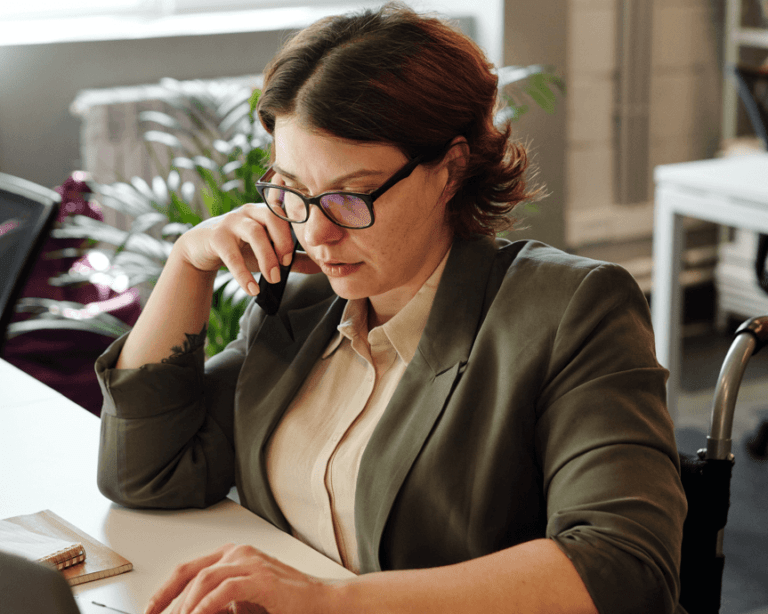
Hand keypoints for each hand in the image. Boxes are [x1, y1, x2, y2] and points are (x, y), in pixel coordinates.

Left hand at [145, 543, 333, 613]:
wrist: (321, 601)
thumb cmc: (285, 602)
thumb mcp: (242, 604)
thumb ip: (218, 605)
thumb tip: (190, 613)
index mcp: (232, 556)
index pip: (188, 569)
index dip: (164, 591)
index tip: (150, 610)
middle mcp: (239, 553)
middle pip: (191, 574)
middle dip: (169, 602)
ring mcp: (250, 562)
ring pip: (204, 579)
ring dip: (186, 606)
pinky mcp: (261, 578)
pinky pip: (225, 590)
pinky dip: (206, 606)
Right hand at [173, 204, 319, 294]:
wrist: (202, 247)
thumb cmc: (241, 247)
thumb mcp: (268, 251)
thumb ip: (294, 258)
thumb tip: (321, 267)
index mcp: (266, 211)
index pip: (286, 214)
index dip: (294, 234)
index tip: (294, 257)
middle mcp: (250, 211)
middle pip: (272, 218)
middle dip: (283, 243)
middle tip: (285, 267)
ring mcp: (232, 221)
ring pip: (254, 233)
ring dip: (266, 258)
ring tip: (272, 279)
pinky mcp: (216, 236)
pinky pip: (232, 254)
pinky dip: (243, 274)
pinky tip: (252, 289)